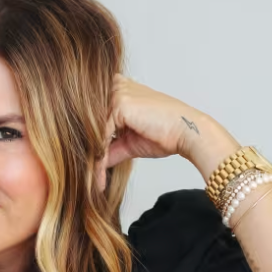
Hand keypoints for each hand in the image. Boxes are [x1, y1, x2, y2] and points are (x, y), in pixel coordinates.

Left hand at [95, 73, 205, 190]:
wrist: (186, 133)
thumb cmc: (164, 134)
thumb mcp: (129, 143)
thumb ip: (109, 149)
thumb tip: (93, 163)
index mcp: (119, 90)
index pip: (93, 117)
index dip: (89, 142)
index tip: (87, 167)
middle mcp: (116, 87)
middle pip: (90, 124)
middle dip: (88, 152)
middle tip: (85, 179)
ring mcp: (117, 94)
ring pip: (93, 131)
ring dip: (91, 159)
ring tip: (93, 184)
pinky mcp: (120, 105)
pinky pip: (101, 136)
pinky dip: (99, 159)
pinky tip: (99, 178)